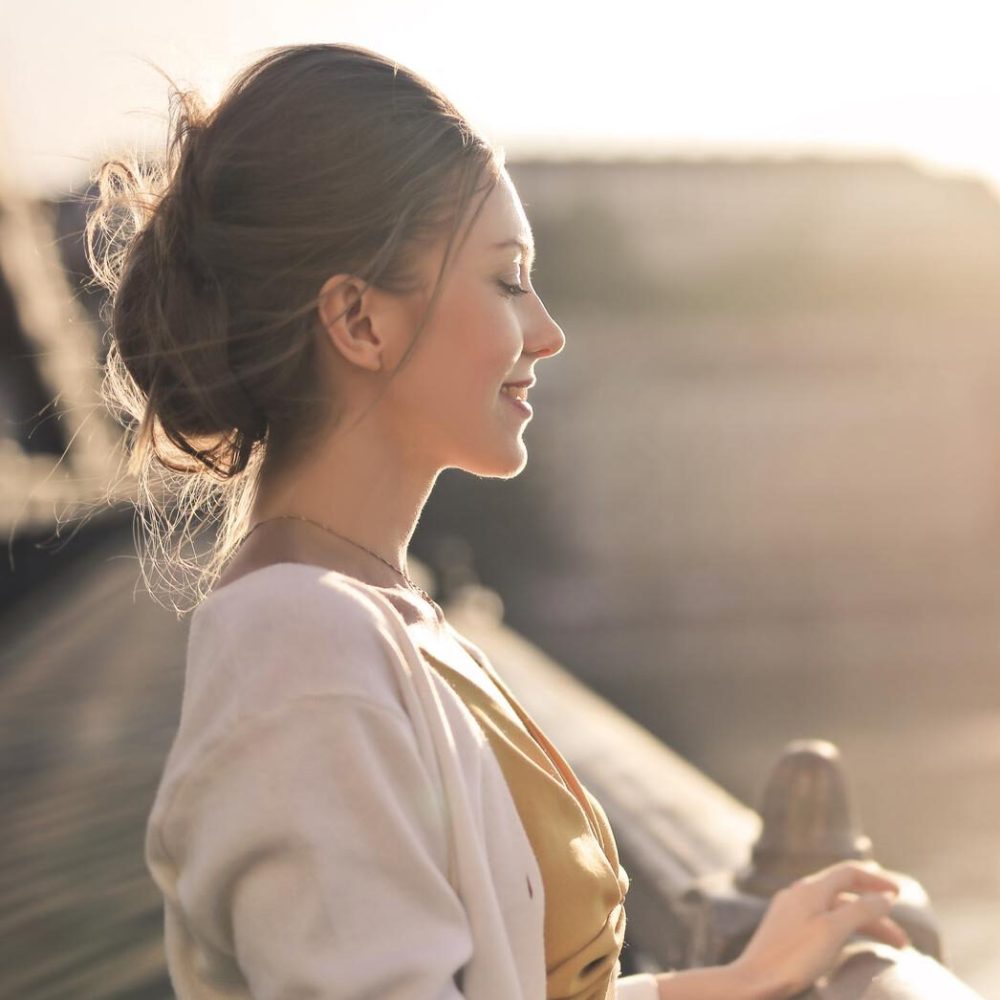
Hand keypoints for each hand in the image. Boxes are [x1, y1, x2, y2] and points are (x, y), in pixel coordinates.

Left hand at [732, 860, 909, 998]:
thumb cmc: (793, 956)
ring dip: (863, 927)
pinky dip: (845, 933)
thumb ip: (860, 910)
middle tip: (903, 941)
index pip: (848, 873)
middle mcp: (799, 895)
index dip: (876, 881)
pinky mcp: (786, 932)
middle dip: (875, 913)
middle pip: (845, 895)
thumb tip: (885, 896)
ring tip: (887, 952)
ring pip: (835, 912)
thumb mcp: (833, 930)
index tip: (901, 894)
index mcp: (810, 889)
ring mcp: (790, 913)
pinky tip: (852, 949)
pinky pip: (823, 924)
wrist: (753, 981)